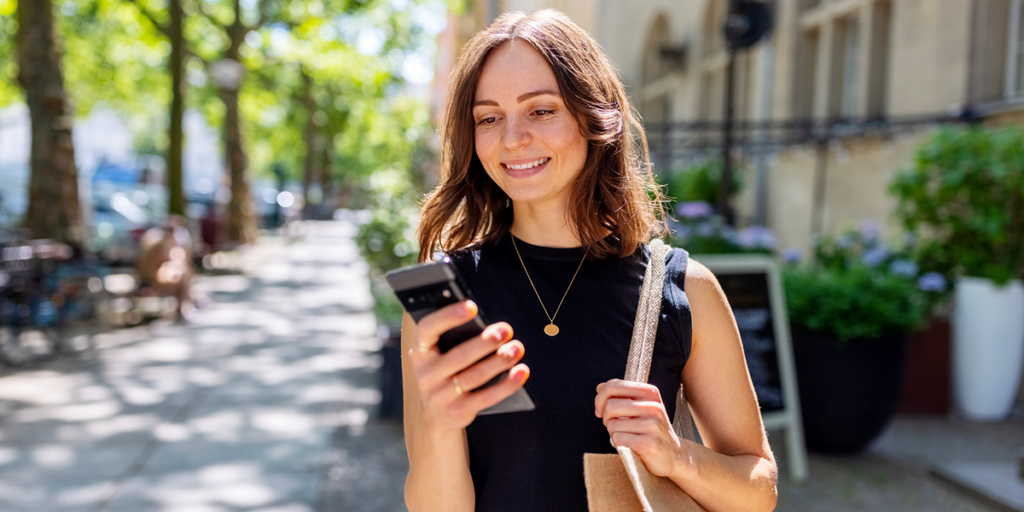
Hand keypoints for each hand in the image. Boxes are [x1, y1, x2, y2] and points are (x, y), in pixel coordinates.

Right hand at [408, 300, 528, 431]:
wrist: (435, 414)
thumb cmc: (444, 372)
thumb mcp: (439, 355)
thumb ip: (454, 338)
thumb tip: (489, 325)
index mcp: (420, 352)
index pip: (428, 329)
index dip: (448, 317)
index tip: (472, 306)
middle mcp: (426, 374)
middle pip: (459, 356)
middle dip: (485, 342)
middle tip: (505, 330)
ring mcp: (440, 396)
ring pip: (475, 376)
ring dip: (499, 361)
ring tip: (516, 348)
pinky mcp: (458, 412)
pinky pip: (487, 397)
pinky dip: (507, 384)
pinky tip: (521, 371)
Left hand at [595, 379, 683, 477]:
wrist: (674, 454)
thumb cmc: (650, 429)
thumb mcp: (640, 407)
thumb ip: (621, 395)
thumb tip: (599, 387)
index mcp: (649, 392)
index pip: (613, 385)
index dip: (600, 398)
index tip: (600, 410)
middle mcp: (653, 406)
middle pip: (610, 406)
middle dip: (605, 418)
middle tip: (613, 426)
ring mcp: (653, 425)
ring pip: (612, 424)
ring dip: (612, 433)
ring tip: (626, 436)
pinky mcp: (649, 443)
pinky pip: (618, 439)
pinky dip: (618, 444)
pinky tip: (629, 446)